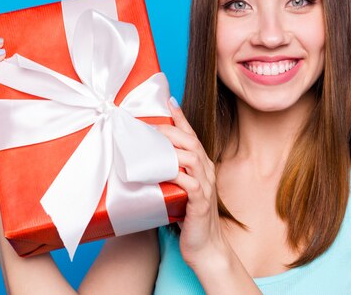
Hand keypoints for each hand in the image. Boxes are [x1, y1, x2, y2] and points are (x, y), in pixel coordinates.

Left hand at [155, 97, 228, 269]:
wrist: (206, 249)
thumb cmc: (189, 220)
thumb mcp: (178, 191)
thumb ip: (168, 175)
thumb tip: (143, 162)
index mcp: (202, 167)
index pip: (191, 136)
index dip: (181, 119)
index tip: (169, 101)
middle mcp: (206, 172)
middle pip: (190, 142)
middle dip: (170, 130)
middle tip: (149, 124)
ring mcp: (205, 186)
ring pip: (191, 157)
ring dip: (170, 149)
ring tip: (150, 143)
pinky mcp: (200, 202)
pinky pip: (190, 182)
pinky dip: (176, 174)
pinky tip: (162, 171)